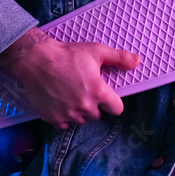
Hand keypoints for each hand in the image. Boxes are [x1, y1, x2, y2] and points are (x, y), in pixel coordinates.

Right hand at [0, 28, 140, 128]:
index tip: (106, 95)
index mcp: (98, 91)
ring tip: (72, 93)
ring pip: (82, 120)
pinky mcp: (54, 119)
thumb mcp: (96, 51)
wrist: (36, 60)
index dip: (113, 102)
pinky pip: (66, 123)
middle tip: (84, 89)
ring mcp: (68, 114)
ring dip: (80, 111)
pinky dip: (65, 115)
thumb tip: (138, 61)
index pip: (117, 109)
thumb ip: (119, 57)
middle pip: (98, 114)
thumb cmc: (67, 54)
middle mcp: (85, 106)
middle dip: (94, 104)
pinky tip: (61, 100)